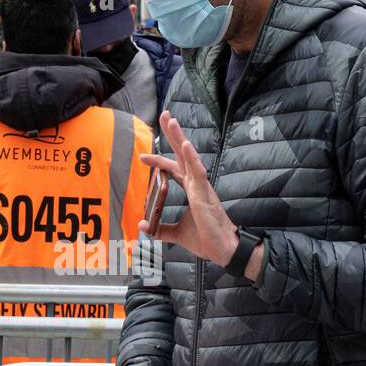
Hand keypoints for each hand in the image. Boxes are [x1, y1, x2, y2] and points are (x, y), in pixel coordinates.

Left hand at [139, 111, 238, 266]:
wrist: (223, 251)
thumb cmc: (206, 239)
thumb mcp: (176, 234)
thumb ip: (160, 229)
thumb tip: (142, 226)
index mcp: (192, 190)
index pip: (173, 169)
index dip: (159, 161)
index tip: (142, 156)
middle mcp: (197, 184)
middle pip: (182, 154)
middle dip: (173, 134)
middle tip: (164, 115)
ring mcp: (202, 187)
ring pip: (189, 157)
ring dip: (180, 138)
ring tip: (171, 120)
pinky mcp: (205, 195)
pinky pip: (198, 173)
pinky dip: (192, 159)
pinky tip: (186, 145)